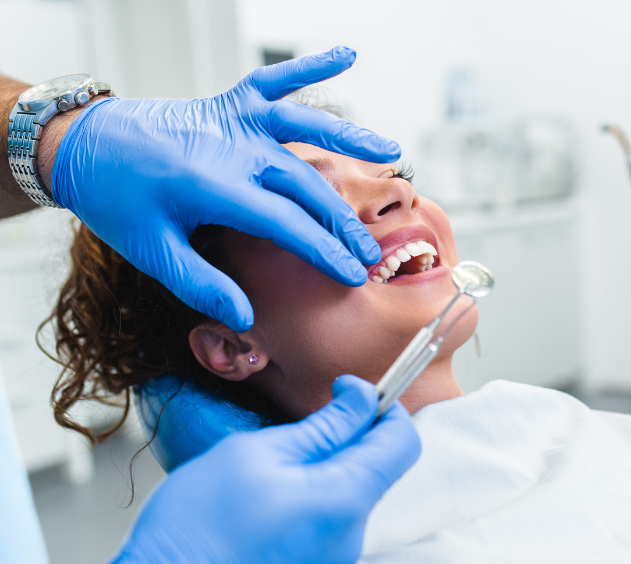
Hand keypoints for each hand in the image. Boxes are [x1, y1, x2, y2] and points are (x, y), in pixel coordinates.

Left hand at [51, 46, 396, 331]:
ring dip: (349, 139)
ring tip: (391, 151)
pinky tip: (346, 54)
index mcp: (213, 186)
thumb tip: (246, 317)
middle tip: (372, 252)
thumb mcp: (151, 251)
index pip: (286, 223)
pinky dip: (310, 67)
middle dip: (343, 221)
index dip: (324, 250)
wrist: (83, 144)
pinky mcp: (229, 103)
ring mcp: (234, 120)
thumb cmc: (115, 198)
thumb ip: (201, 285)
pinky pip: (275, 81)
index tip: (352, 273)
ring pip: (304, 127)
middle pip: (305, 185)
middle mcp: (232, 148)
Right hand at [111, 376, 420, 563]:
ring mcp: (335, 555)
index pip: (402, 442)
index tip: (350, 392)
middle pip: (379, 466)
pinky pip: (331, 515)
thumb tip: (361, 399)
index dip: (384, 407)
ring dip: (328, 463)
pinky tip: (272, 492)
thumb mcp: (260, 453)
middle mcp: (351, 535)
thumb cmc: (199, 525)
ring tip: (276, 463)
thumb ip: (324, 426)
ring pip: (353, 489)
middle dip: (353, 434)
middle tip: (306, 420)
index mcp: (345, 500)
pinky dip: (315, 491)